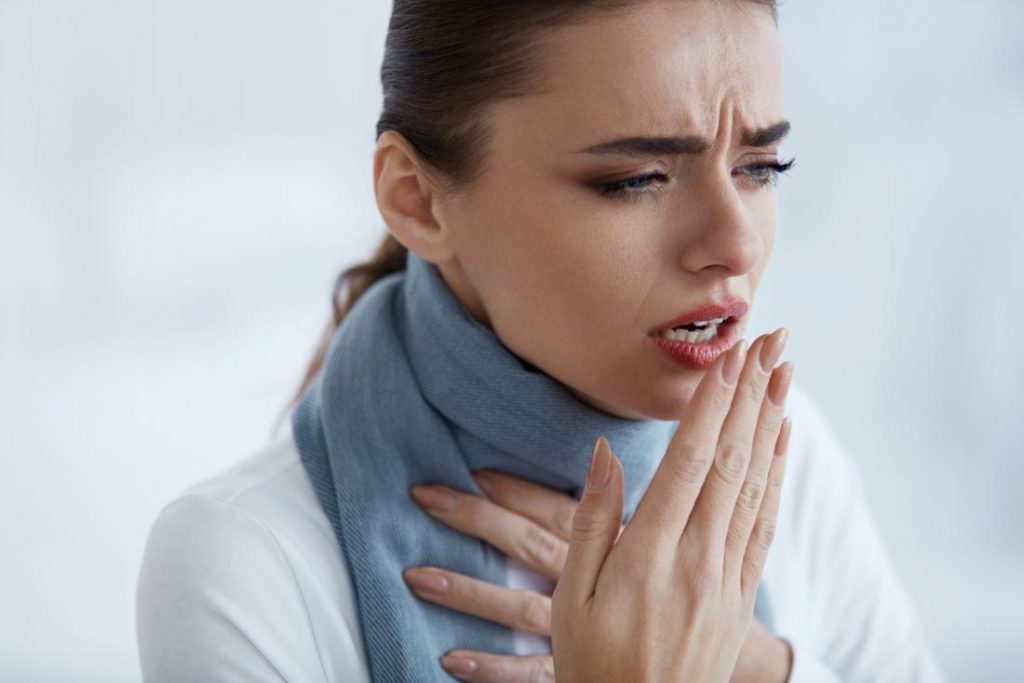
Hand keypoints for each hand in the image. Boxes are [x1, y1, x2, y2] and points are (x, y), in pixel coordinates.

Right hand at [406, 330, 793, 681]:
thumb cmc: (594, 662)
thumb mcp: (571, 597)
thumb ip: (592, 522)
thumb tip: (605, 454)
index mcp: (650, 555)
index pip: (690, 463)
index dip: (712, 406)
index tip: (730, 357)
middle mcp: (699, 559)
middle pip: (733, 461)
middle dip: (752, 395)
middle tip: (771, 341)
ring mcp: (726, 577)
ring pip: (755, 485)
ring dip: (771, 423)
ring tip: (784, 373)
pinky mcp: (740, 594)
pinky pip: (764, 523)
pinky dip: (777, 476)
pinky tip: (781, 442)